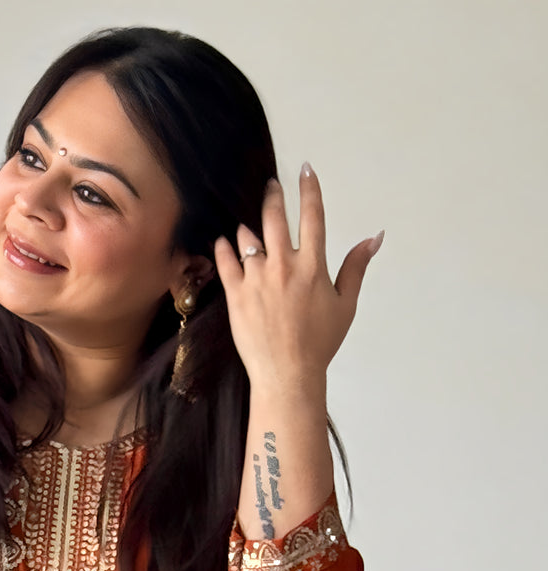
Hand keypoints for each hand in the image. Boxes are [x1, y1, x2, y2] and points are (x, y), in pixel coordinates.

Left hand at [213, 163, 382, 393]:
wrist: (287, 373)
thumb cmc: (320, 343)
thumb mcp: (346, 304)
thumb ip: (356, 267)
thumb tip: (374, 237)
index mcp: (313, 265)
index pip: (312, 215)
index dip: (309, 188)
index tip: (305, 169)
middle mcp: (284, 265)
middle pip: (275, 218)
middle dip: (273, 197)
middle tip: (271, 187)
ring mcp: (257, 279)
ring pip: (248, 238)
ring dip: (248, 228)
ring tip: (248, 228)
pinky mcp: (236, 294)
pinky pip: (225, 261)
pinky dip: (224, 247)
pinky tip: (223, 242)